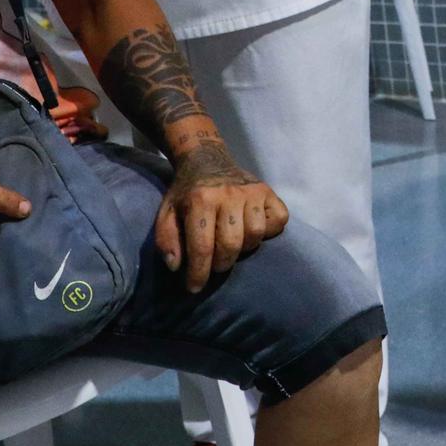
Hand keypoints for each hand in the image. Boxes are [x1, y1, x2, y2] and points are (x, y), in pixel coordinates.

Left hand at [152, 140, 287, 292]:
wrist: (206, 158)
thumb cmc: (187, 192)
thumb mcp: (167, 212)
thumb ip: (166, 240)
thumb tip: (176, 267)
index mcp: (200, 199)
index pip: (202, 247)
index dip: (198, 273)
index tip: (194, 288)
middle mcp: (228, 194)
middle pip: (231, 245)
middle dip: (221, 264)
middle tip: (214, 264)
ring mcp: (251, 191)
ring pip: (256, 234)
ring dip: (244, 248)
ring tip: (233, 246)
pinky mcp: (268, 190)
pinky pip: (278, 219)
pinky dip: (269, 230)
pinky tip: (253, 229)